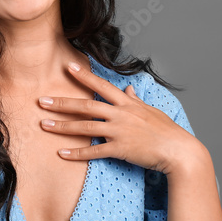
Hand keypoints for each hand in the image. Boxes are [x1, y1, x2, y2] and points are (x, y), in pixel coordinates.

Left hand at [38, 61, 208, 174]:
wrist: (179, 151)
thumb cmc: (167, 131)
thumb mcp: (152, 111)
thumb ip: (136, 100)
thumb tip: (129, 89)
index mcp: (128, 103)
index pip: (102, 85)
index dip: (84, 76)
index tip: (68, 67)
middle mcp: (121, 114)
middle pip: (87, 105)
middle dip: (63, 103)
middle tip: (42, 101)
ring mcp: (120, 131)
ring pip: (85, 127)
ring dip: (63, 126)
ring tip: (44, 125)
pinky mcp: (120, 149)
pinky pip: (94, 151)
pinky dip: (77, 153)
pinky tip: (62, 153)